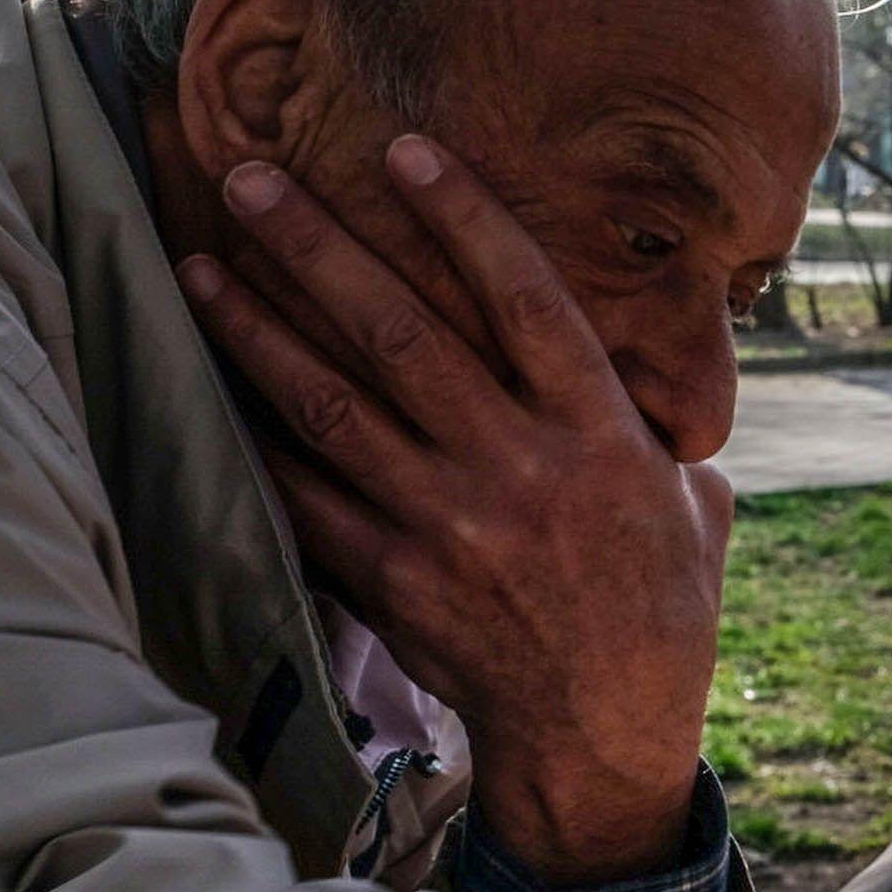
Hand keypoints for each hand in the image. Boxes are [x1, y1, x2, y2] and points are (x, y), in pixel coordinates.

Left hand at [177, 136, 723, 883]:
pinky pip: (307, 496)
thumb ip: (657, 436)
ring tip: (200, 261)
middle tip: (251, 177)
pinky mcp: (395, 580)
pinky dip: (256, 439)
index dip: (465, 221)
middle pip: (401, 335)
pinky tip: (212, 385)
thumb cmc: (662, 618)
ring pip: (331, 405)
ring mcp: (450, 526)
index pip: (527, 303)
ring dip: (257, 326)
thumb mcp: (691, 512)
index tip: (406, 152)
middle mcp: (520, 471)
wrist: (607, 739)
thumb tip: (648, 376)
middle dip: (318, 247)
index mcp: (601, 440)